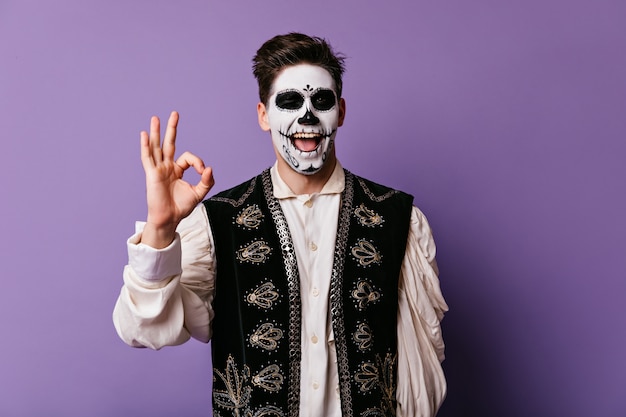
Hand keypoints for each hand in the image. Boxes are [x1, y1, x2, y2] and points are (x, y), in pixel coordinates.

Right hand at [140, 111, 213, 247]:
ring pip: (156, 147)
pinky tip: (144, 134)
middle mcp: (166, 167)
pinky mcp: (152, 174)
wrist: (169, 218)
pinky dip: (145, 146)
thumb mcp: (199, 193)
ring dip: (156, 132)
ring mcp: (158, 169)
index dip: (198, 162)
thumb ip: (207, 181)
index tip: (204, 172)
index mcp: (177, 170)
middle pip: (168, 143)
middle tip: (175, 113)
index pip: (187, 157)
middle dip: (172, 128)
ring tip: (155, 118)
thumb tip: (210, 168)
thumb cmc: (181, 207)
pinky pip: (147, 158)